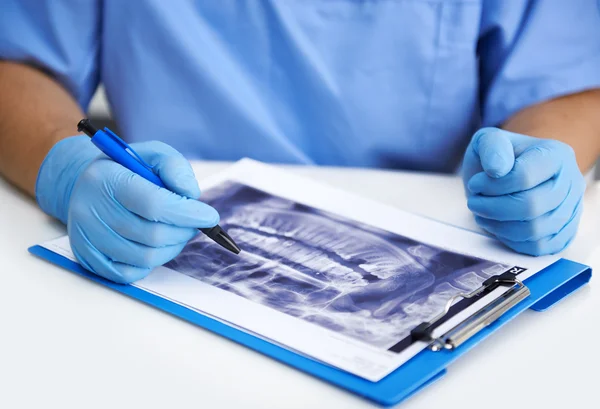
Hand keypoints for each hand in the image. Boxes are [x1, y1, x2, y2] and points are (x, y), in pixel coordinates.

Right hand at [36, 136, 218, 282]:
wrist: (85, 186)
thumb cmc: (125, 170)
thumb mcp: (151, 154)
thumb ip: (174, 167)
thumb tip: (191, 194)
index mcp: (106, 179)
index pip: (153, 204)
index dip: (187, 214)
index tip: (209, 216)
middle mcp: (90, 211)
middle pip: (153, 235)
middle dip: (184, 231)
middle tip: (194, 223)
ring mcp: (87, 238)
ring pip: (145, 257)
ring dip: (172, 247)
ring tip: (177, 231)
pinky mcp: (88, 259)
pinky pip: (131, 274)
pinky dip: (151, 262)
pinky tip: (155, 245)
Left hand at [462, 127, 584, 255]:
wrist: (514, 173)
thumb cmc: (500, 157)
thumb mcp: (488, 140)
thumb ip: (491, 147)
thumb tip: (497, 169)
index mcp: (556, 155)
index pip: (524, 176)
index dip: (492, 185)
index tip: (475, 183)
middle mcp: (570, 183)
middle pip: (531, 206)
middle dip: (492, 208)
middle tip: (474, 202)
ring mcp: (570, 210)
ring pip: (534, 230)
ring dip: (498, 225)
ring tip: (483, 213)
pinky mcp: (563, 233)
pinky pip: (537, 247)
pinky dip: (511, 240)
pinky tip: (498, 225)